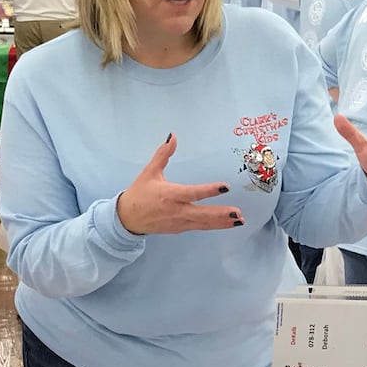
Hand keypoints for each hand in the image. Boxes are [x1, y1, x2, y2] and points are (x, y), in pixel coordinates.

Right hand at [115, 134, 241, 235]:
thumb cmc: (139, 194)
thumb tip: (173, 137)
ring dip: (222, 222)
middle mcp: (176, 210)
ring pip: (204, 223)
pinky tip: (226, 223)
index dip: (209, 191)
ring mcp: (178, 222)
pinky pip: (199, 226)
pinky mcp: (179, 229)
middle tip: (238, 213)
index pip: (193, 193)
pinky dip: (213, 226)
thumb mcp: (149, 172)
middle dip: (221, 214)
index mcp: (169, 194)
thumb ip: (163, 154)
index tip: (225, 187)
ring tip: (239, 221)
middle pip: (202, 214)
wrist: (127, 218)